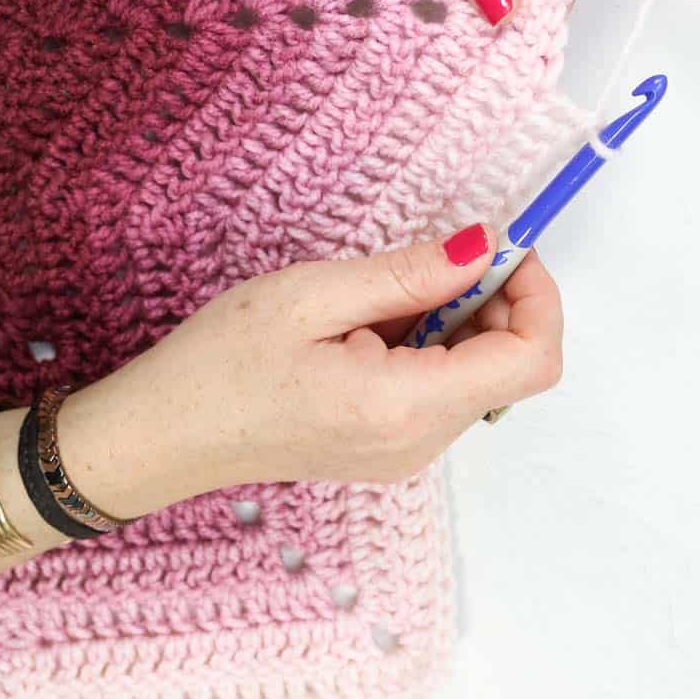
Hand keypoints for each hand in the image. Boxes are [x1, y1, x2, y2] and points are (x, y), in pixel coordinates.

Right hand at [62, 224, 562, 515]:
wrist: (162, 436)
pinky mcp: (390, 446)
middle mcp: (420, 443)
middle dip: (496, 300)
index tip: (500, 246)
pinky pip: (443, 388)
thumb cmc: (219, 364)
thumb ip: (408, 274)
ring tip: (383, 291)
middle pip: (512, 367)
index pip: (530, 361)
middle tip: (436, 252)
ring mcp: (406, 452)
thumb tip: (485, 246)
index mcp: (405, 406)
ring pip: (480, 375)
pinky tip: (371, 322)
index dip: (537, 296)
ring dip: (460, 318)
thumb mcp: (311, 295)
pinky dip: (432, 343)